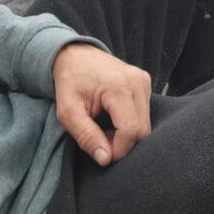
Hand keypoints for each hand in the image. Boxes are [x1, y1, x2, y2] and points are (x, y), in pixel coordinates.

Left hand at [52, 43, 151, 166]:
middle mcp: (137, 81)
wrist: (75, 54)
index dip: (118, 149)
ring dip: (127, 134)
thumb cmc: (69, 81)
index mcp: (118, 86)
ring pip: (145, 124)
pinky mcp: (145, 82)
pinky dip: (131, 124)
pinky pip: (144, 114)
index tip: (101, 152)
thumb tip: (106, 159)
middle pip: (142, 130)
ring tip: (105, 128)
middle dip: (123, 144)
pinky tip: (114, 119)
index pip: (131, 130)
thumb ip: (86, 136)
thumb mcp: (68, 112)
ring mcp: (143, 80)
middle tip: (101, 140)